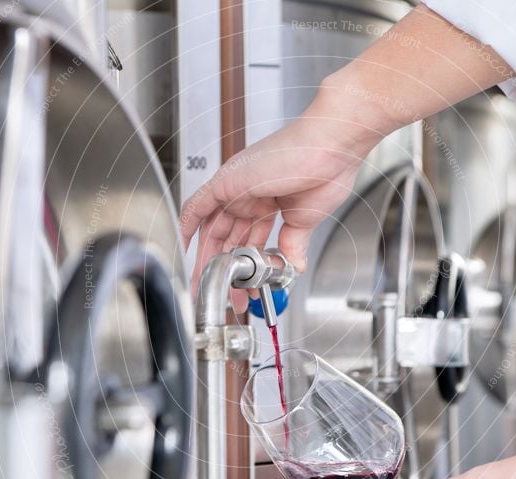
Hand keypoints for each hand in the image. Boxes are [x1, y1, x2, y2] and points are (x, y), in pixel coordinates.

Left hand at [180, 84, 378, 311]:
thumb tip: (293, 265)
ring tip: (207, 284)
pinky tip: (183, 247)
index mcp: (268, 198)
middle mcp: (249, 192)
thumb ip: (293, 243)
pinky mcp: (227, 181)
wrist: (332, 148)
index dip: (246, 264)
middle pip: (228, 237)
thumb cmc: (326, 170)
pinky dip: (187, 226)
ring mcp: (237, 187)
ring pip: (212, 228)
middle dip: (226, 268)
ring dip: (209, 258)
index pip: (248, 237)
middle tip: (224, 294)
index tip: (245, 286)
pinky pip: (198, 205)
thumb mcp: (305, 219)